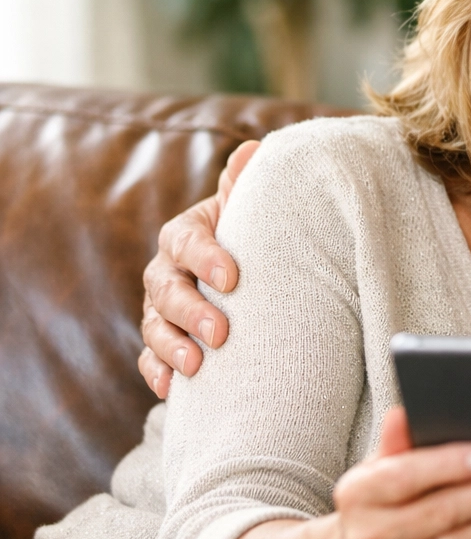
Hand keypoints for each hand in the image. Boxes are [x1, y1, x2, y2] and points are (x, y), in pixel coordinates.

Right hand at [138, 139, 257, 396]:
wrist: (247, 273)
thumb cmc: (252, 237)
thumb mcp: (249, 212)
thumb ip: (245, 186)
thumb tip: (252, 149)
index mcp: (186, 234)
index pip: (186, 240)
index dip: (205, 257)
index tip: (233, 276)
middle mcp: (167, 270)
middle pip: (166, 288)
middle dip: (190, 311)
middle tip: (219, 332)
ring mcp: (160, 308)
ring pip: (154, 326)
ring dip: (171, 347)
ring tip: (196, 367)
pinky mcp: (163, 341)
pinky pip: (149, 358)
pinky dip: (157, 373)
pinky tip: (173, 389)